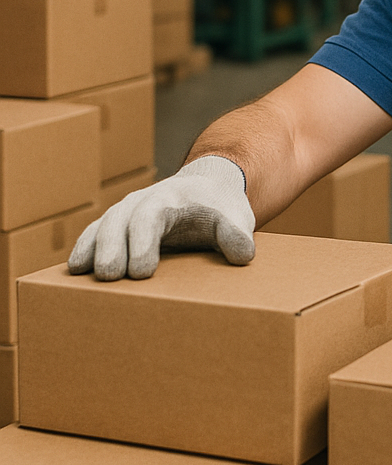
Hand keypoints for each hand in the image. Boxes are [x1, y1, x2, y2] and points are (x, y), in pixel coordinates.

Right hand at [68, 156, 255, 280]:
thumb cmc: (220, 208)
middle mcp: (142, 201)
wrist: (208, 187)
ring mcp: (127, 211)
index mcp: (170, 199)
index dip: (142, 242)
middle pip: (119, 221)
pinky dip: (84, 248)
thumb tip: (243, 257)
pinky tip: (75, 269)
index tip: (140, 271)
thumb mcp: (235, 218)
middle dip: (111, 249)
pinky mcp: (119, 224)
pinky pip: (95, 233)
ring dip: (91, 249)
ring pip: (102, 225)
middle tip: (108, 278)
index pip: (150, 217)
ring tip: (81, 275)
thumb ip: (237, 235)